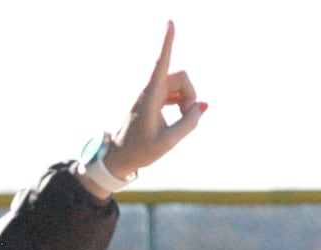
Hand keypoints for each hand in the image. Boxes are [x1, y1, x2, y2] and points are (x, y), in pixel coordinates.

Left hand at [102, 21, 204, 181]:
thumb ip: (189, 123)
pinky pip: (174, 91)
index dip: (167, 42)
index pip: (161, 63)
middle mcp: (150, 90)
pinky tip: (181, 115)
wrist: (118, 158)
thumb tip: (202, 106)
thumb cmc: (139, 151)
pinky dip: (181, 102)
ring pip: (179, 84)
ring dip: (186, 100)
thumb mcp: (168, 141)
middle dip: (190, 95)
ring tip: (182, 121)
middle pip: (181, 77)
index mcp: (149, 96)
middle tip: (187, 118)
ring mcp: (151, 93)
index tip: (169, 21)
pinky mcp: (153, 99)